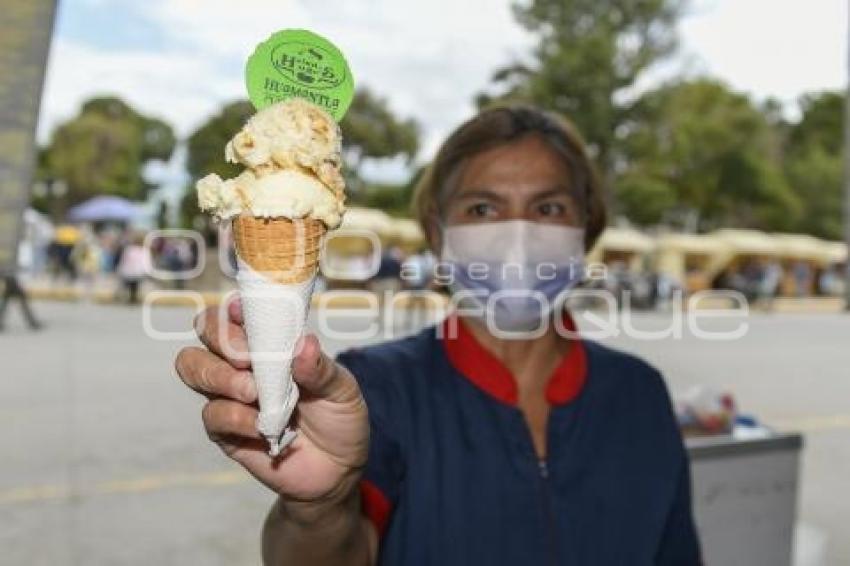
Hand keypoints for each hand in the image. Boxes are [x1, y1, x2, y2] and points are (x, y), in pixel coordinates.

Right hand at [175, 297, 368, 507]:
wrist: (336, 471)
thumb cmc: (339, 418)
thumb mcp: (343, 390)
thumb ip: (321, 368)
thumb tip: (303, 344)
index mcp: (271, 341)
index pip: (240, 311)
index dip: (235, 306)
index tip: (243, 311)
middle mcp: (243, 362)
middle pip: (206, 330)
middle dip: (222, 338)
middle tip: (250, 358)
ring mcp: (230, 394)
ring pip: (193, 366)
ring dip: (220, 375)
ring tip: (253, 392)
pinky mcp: (225, 430)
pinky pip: (212, 413)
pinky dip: (235, 416)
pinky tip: (261, 426)